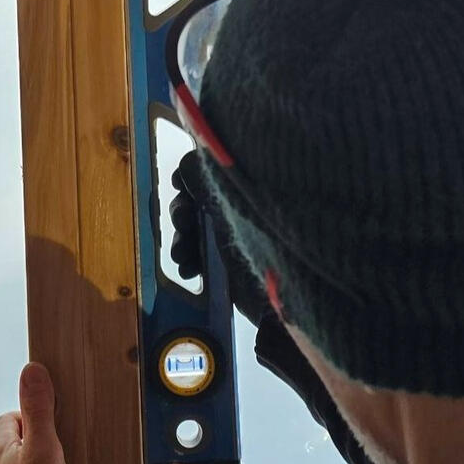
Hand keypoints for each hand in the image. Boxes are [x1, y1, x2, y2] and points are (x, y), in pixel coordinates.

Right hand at [168, 151, 269, 325]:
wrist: (285, 300)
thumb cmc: (267, 245)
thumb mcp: (235, 210)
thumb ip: (209, 185)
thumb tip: (187, 162)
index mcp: (243, 194)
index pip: (211, 174)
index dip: (190, 177)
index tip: (177, 184)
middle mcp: (237, 212)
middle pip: (197, 203)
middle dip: (183, 213)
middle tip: (184, 223)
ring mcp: (232, 240)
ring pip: (193, 233)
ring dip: (181, 241)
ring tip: (183, 256)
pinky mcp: (228, 267)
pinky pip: (199, 259)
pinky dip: (189, 262)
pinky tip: (189, 272)